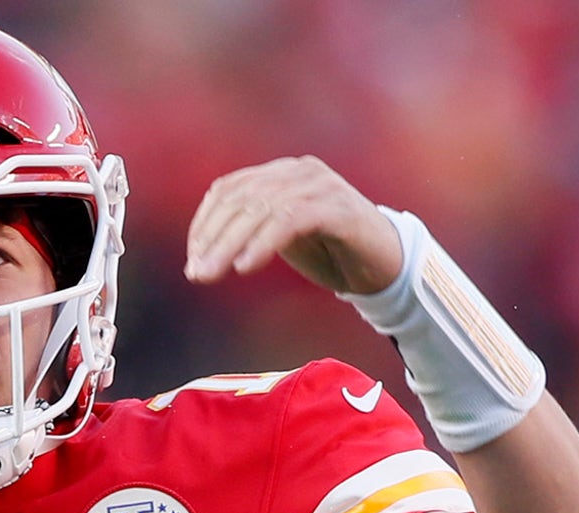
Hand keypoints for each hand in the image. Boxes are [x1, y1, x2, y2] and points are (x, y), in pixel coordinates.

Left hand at [183, 155, 401, 295]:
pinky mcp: (338, 208)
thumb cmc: (330, 252)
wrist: (385, 265)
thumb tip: (198, 258)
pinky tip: (246, 266)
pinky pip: (291, 220)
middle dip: (213, 238)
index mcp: (281, 173)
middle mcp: (300, 171)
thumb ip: (246, 236)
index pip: (229, 189)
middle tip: (196, 273)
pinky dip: (264, 242)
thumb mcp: (279, 239)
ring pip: (262, 208)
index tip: (193, 259)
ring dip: (231, 244)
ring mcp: (322, 186)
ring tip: (213, 274)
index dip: (204, 223)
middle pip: (242, 198)